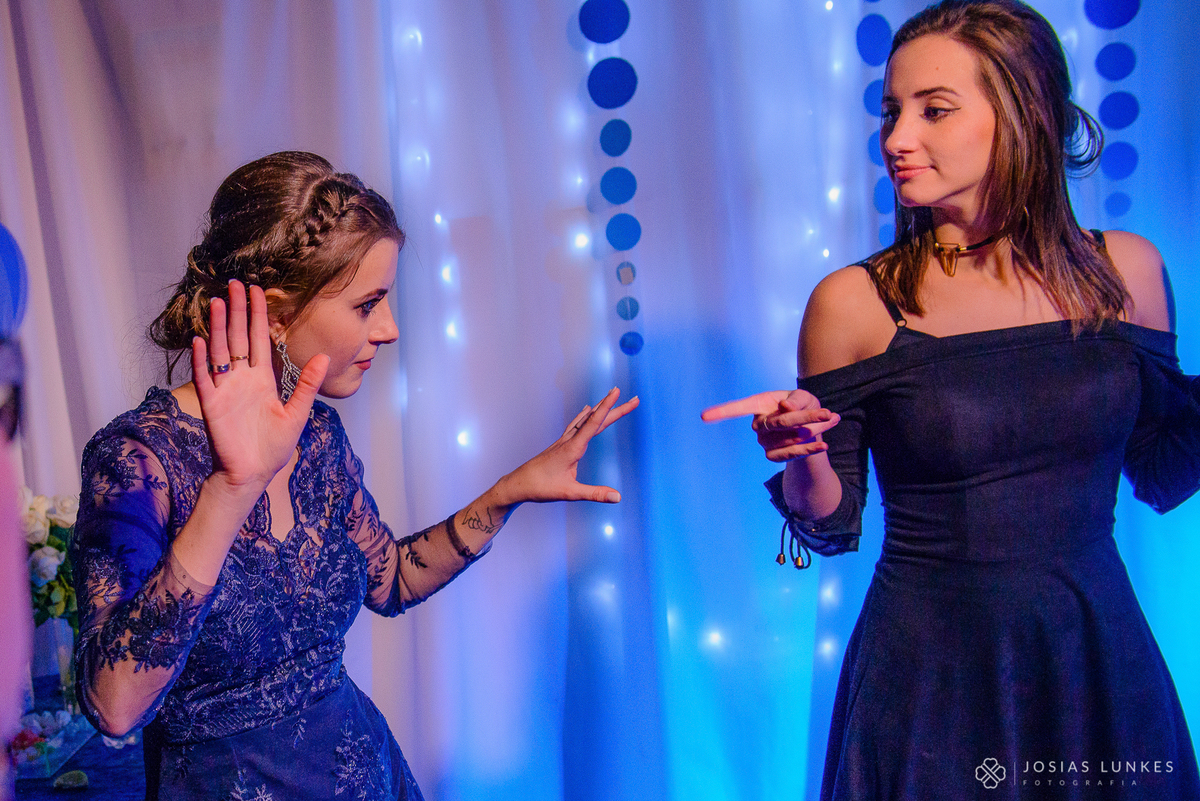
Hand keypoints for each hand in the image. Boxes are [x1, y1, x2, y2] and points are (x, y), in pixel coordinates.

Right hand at [190, 280, 328, 491]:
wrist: (252, 473)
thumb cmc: (274, 447)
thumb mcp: (296, 413)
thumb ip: (307, 385)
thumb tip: (325, 357)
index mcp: (262, 379)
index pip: (258, 339)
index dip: (257, 315)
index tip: (257, 291)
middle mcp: (241, 379)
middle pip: (237, 338)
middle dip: (236, 311)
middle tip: (235, 284)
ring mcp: (224, 390)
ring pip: (219, 351)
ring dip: (217, 328)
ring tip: (216, 302)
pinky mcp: (211, 405)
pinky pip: (204, 378)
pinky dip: (202, 360)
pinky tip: (201, 341)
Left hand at [494, 387, 638, 505]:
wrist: (518, 484)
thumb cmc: (541, 488)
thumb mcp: (570, 493)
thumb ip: (595, 494)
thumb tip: (617, 497)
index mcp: (573, 448)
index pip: (594, 423)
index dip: (608, 407)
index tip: (617, 391)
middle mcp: (569, 440)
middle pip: (596, 419)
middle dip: (615, 408)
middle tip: (635, 400)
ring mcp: (564, 440)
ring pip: (586, 419)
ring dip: (602, 409)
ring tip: (614, 398)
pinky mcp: (561, 444)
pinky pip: (577, 424)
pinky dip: (586, 415)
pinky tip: (587, 410)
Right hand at [702, 389, 838, 461]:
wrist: (811, 428)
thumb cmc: (804, 406)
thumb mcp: (805, 397)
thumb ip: (797, 400)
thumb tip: (784, 408)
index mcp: (759, 404)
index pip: (739, 408)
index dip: (722, 412)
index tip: (704, 416)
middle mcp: (758, 424)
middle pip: (777, 423)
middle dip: (803, 417)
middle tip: (826, 413)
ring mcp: (764, 442)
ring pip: (788, 438)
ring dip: (812, 431)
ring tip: (831, 419)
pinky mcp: (774, 456)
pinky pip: (791, 454)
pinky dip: (809, 449)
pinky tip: (824, 445)